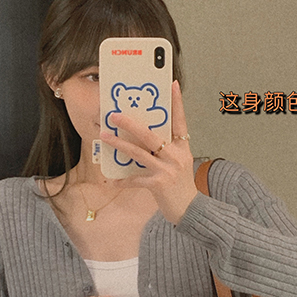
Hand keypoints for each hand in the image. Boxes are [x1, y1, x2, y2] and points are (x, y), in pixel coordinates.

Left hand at [99, 80, 197, 224]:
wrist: (191, 211)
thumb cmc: (182, 186)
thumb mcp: (180, 163)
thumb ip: (167, 150)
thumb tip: (146, 138)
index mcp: (183, 148)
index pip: (180, 121)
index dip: (177, 103)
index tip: (173, 85)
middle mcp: (176, 156)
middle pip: (151, 135)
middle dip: (131, 123)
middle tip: (115, 115)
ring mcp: (168, 170)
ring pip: (139, 152)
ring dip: (120, 144)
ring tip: (105, 136)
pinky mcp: (159, 184)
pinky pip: (136, 179)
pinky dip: (123, 180)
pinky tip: (112, 180)